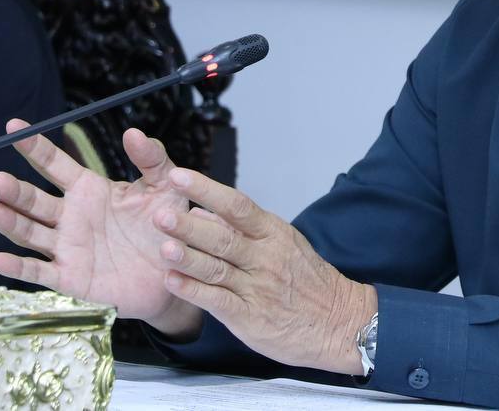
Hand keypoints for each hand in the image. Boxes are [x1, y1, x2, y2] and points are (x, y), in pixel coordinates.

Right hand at [0, 119, 202, 338]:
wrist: (178, 270)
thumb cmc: (168, 225)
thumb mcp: (165, 187)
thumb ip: (152, 158)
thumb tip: (133, 132)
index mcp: (90, 190)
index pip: (56, 164)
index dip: (35, 146)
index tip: (14, 126)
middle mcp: (71, 216)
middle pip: (35, 201)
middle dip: (16, 191)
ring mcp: (67, 247)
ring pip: (30, 233)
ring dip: (10, 222)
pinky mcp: (70, 277)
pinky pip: (39, 272)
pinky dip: (18, 268)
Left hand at [153, 167, 376, 373]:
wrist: (338, 321)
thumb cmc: (307, 280)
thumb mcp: (285, 243)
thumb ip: (245, 229)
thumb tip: (204, 211)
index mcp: (274, 234)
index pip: (237, 206)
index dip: (207, 190)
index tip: (179, 177)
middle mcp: (265, 257)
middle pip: (223, 237)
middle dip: (190, 226)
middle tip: (160, 214)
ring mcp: (257, 288)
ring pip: (217, 269)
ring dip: (188, 257)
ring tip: (163, 247)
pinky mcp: (249, 317)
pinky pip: (217, 301)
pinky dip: (193, 291)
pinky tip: (172, 281)